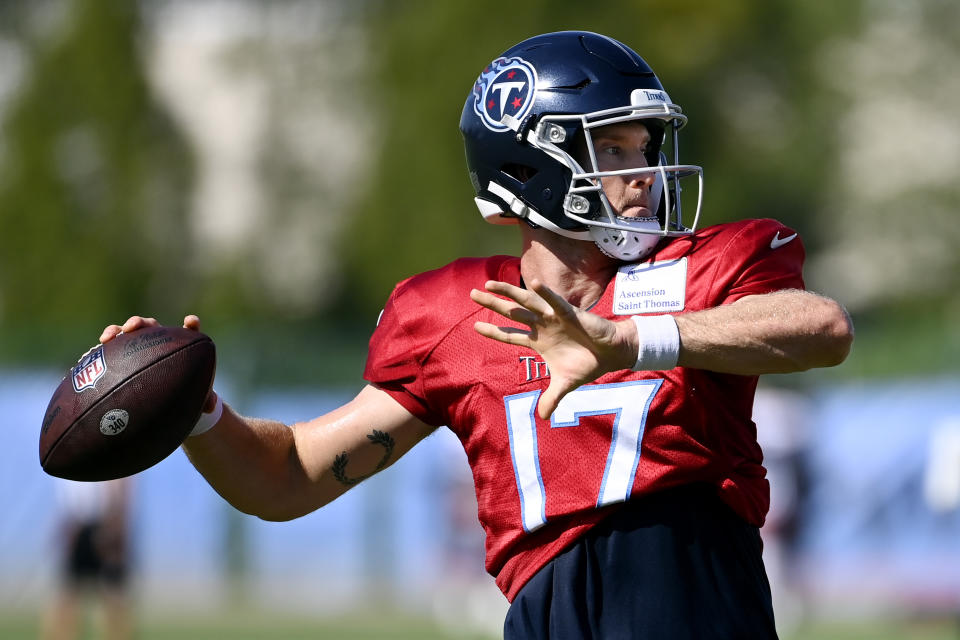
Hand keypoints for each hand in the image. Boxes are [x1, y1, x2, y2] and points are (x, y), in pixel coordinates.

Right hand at [99, 315, 217, 412]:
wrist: (167, 401)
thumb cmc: (186, 394)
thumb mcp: (196, 397)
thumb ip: (206, 400)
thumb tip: (210, 407)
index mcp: (180, 348)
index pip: (188, 332)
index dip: (191, 325)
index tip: (190, 322)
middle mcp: (159, 343)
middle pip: (151, 326)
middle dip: (141, 323)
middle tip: (132, 327)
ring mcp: (140, 348)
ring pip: (128, 334)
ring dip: (117, 331)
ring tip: (107, 337)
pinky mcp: (124, 357)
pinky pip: (112, 351)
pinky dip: (102, 350)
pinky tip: (89, 356)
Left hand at [470, 280, 635, 418]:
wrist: (611, 354)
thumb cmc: (587, 364)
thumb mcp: (565, 384)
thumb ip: (552, 398)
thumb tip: (542, 417)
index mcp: (538, 342)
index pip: (510, 336)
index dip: (493, 331)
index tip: (475, 326)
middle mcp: (542, 326)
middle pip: (512, 313)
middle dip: (492, 303)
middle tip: (472, 293)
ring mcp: (554, 318)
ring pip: (527, 303)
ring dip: (509, 292)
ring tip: (490, 283)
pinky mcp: (570, 314)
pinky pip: (556, 302)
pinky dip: (546, 293)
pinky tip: (534, 283)